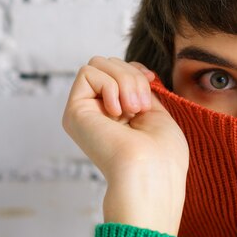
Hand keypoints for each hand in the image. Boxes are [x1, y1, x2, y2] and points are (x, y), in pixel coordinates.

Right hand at [62, 56, 188, 235]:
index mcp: (118, 115)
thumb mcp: (156, 112)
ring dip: (124, 80)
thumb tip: (133, 69)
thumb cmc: (163, 154)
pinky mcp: (74, 111)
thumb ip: (139, 89)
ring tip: (133, 109)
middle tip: (141, 106)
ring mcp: (85, 112)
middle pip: (108, 63)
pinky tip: (118, 112)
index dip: (136, 69)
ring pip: (98, 63)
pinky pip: (87, 72)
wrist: (152, 174)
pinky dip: (110, 85)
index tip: (152, 81)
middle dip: (132, 75)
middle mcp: (98, 113)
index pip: (119, 70)